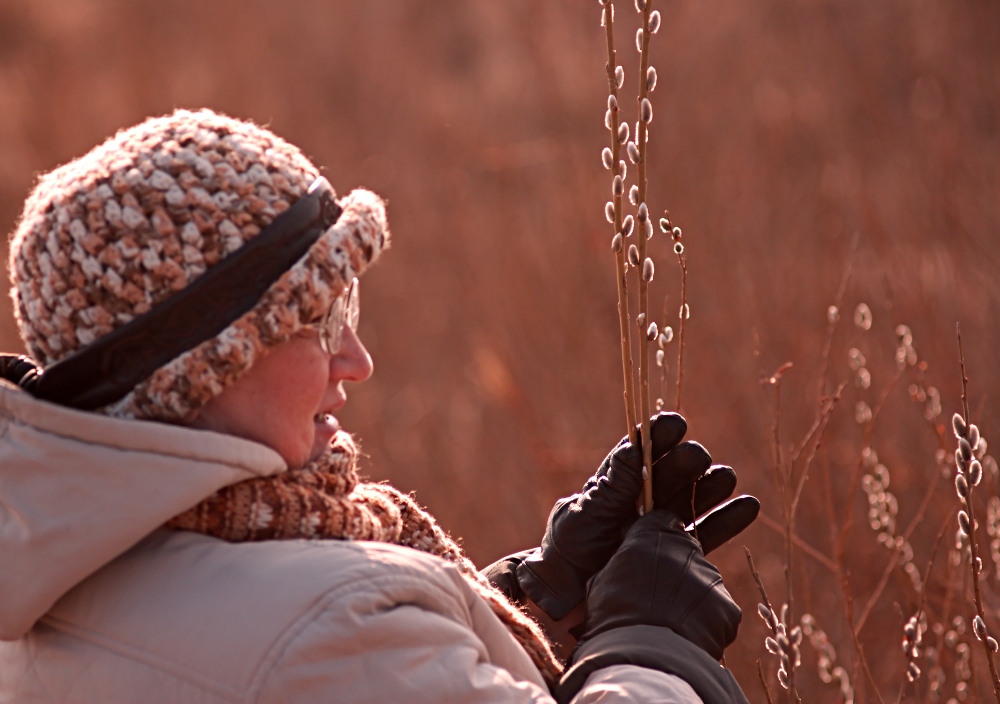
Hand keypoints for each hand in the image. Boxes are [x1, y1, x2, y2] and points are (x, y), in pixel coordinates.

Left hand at [515, 412, 752, 619]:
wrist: (565, 604)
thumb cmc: (566, 555)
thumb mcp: (583, 517)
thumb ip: (612, 487)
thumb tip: (634, 447)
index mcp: (614, 486)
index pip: (639, 455)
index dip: (657, 437)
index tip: (676, 423)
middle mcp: (640, 502)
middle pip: (669, 476)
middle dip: (684, 463)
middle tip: (696, 456)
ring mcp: (659, 528)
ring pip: (691, 501)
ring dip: (710, 488)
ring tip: (726, 478)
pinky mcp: (675, 556)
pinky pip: (704, 535)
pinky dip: (726, 521)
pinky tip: (748, 506)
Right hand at [577, 508, 752, 659]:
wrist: (645, 656)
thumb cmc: (613, 616)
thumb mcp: (602, 578)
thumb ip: (621, 559)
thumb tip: (626, 555)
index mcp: (651, 534)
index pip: (660, 520)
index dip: (652, 538)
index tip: (644, 554)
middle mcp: (686, 547)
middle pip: (685, 548)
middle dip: (674, 565)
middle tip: (658, 593)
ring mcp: (710, 577)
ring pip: (703, 579)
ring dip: (690, 594)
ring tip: (671, 621)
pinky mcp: (728, 606)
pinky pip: (718, 610)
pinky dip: (707, 621)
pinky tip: (688, 636)